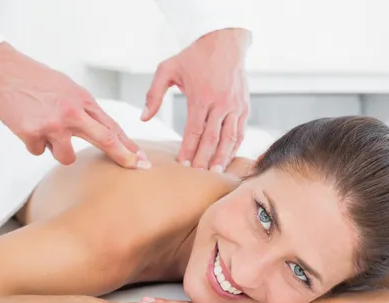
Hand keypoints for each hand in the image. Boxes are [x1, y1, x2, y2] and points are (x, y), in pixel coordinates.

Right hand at [0, 42, 149, 168]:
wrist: (3, 70)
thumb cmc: (36, 80)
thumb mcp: (68, 89)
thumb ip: (85, 111)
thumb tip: (104, 132)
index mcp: (82, 101)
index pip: (111, 127)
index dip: (128, 146)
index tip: (141, 159)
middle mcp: (72, 112)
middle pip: (105, 139)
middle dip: (123, 157)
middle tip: (136, 167)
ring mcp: (52, 124)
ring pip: (67, 157)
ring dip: (58, 150)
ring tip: (46, 131)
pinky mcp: (32, 133)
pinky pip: (39, 151)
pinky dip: (34, 143)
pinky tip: (27, 125)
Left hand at [141, 29, 250, 171]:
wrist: (225, 40)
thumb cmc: (194, 55)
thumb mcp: (168, 68)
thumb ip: (154, 94)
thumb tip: (144, 117)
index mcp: (201, 97)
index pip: (194, 131)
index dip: (188, 150)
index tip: (182, 165)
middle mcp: (220, 104)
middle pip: (212, 139)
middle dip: (204, 160)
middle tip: (197, 176)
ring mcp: (235, 106)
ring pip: (229, 139)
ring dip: (222, 157)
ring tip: (215, 173)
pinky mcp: (244, 106)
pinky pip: (240, 131)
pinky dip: (235, 147)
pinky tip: (228, 158)